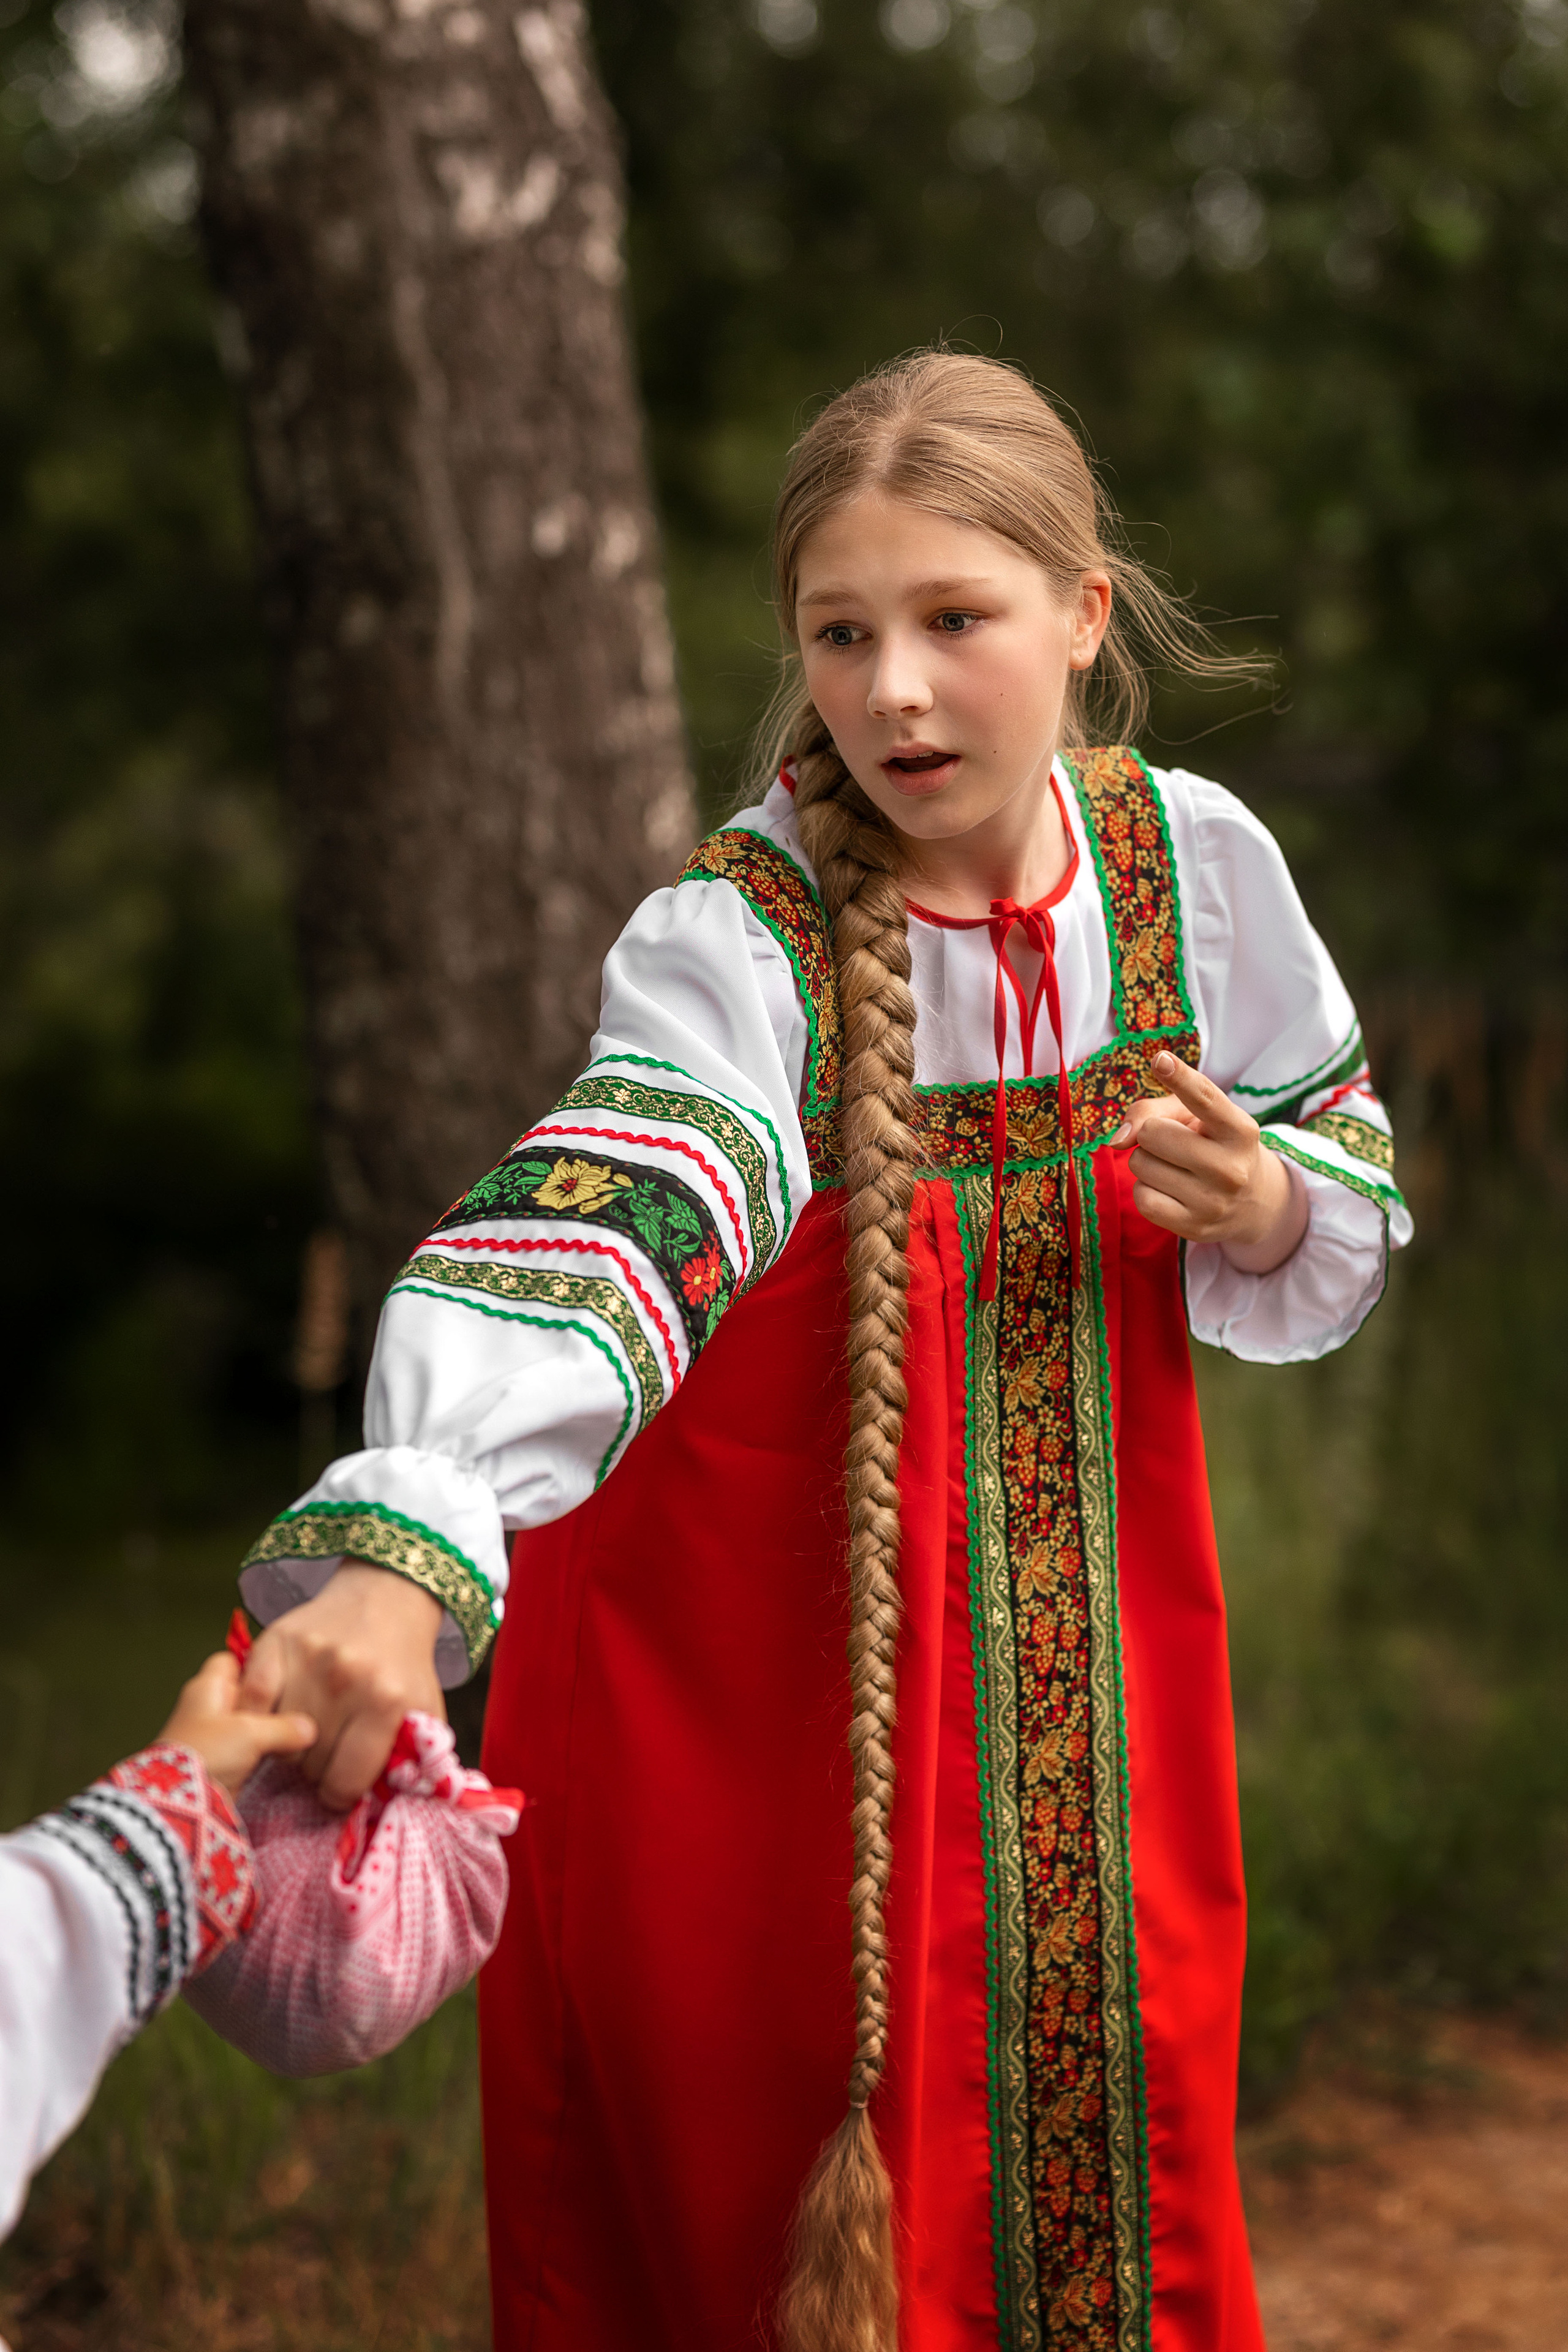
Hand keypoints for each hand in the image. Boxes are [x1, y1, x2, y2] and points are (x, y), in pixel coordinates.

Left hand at [159, 1652, 316, 1800]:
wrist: (182, 1801)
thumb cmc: (208, 1754)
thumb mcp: (251, 1732)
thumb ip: (284, 1726)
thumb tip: (308, 1729)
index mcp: (207, 1687)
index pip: (233, 1659)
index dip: (258, 1663)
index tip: (283, 1672)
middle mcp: (208, 1707)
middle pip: (246, 1692)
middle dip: (269, 1701)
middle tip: (295, 1706)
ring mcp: (214, 1735)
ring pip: (250, 1721)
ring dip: (268, 1729)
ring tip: (292, 1733)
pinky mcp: (221, 1760)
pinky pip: (248, 1747)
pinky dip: (262, 1750)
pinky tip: (281, 1753)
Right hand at [237, 1563, 445, 1812]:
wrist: (386, 1596)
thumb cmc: (402, 1663)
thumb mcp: (424, 1710)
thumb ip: (415, 1761)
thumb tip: (388, 1810)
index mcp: (388, 1702)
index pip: (346, 1781)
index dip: (339, 1795)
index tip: (338, 1789)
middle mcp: (347, 1680)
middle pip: (310, 1764)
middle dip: (317, 1769)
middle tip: (325, 1754)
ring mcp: (308, 1659)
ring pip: (277, 1739)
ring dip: (287, 1745)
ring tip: (306, 1730)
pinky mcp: (276, 1642)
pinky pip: (249, 1703)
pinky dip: (256, 1715)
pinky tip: (275, 1713)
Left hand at [1113, 1050, 1308, 1273]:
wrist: (1251, 1202)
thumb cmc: (1213, 1144)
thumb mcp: (1195, 1116)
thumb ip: (1152, 1109)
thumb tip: (1117, 1140)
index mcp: (1240, 1130)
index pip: (1205, 1099)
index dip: (1180, 1078)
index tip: (1160, 1060)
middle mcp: (1231, 1167)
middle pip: (1152, 1133)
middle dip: (1151, 1133)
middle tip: (1174, 1143)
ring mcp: (1214, 1202)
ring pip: (1140, 1164)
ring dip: (1147, 1160)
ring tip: (1175, 1166)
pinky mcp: (1194, 1227)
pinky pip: (1141, 1197)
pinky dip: (1145, 1189)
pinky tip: (1168, 1188)